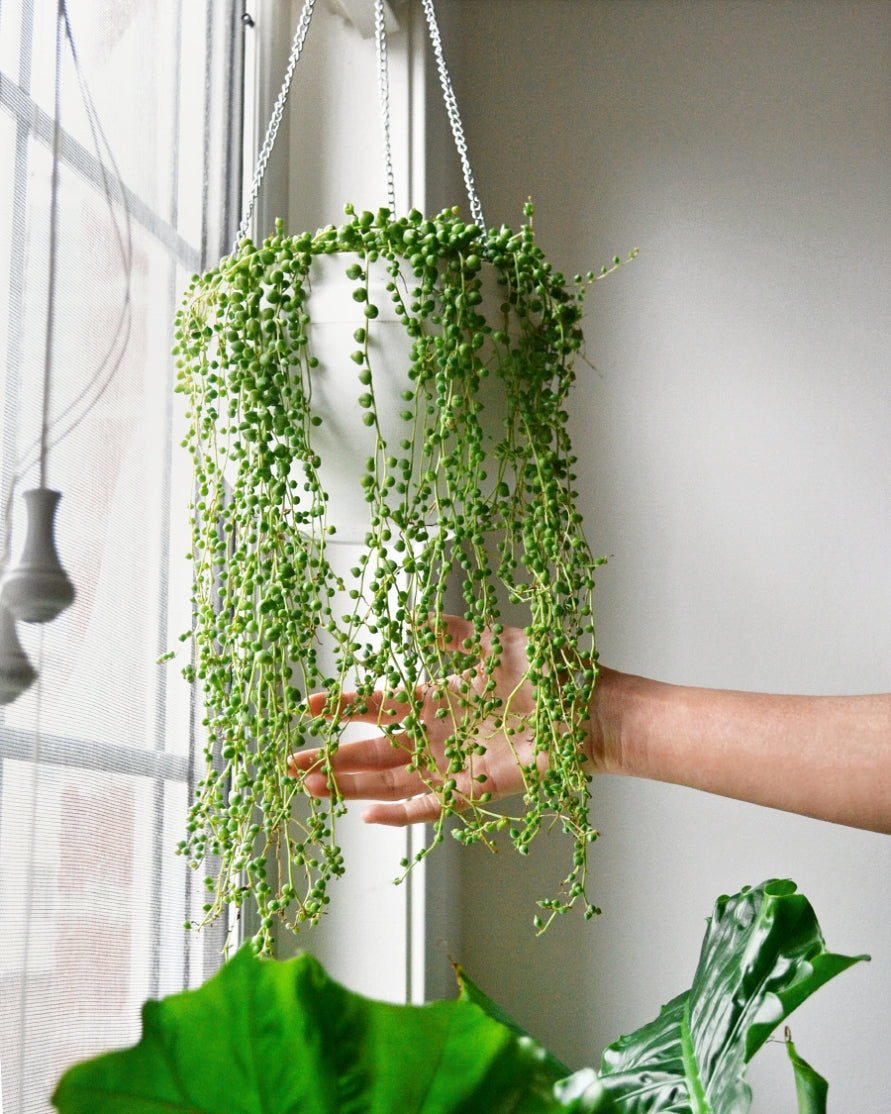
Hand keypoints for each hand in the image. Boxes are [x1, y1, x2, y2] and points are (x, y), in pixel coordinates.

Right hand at [288, 615, 596, 825]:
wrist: (591, 711)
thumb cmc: (551, 673)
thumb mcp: (494, 644)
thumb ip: (451, 634)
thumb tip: (410, 618)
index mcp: (440, 696)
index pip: (381, 705)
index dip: (346, 706)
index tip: (311, 704)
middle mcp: (441, 733)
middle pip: (376, 750)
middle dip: (333, 757)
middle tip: (293, 762)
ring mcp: (455, 764)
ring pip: (392, 780)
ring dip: (353, 785)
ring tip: (312, 786)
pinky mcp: (476, 790)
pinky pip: (430, 806)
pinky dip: (399, 813)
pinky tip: (367, 814)